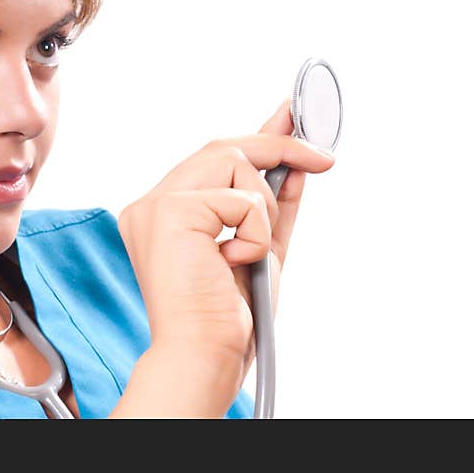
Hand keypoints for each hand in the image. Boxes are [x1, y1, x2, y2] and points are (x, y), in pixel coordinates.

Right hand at [117, 97, 335, 373]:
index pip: (212, 158)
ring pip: (233, 162)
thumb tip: (295, 161)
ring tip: (248, 252)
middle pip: (221, 148)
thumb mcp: (262, 247)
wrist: (204, 355)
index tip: (292, 117)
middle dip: (279, 147)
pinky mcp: (169, 212)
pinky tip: (233, 262)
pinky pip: (240, 199)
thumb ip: (274, 203)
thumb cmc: (226, 315)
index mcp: (165, 213)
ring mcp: (155, 205)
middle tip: (323, 158)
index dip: (258, 136)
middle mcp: (150, 204)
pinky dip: (255, 232)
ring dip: (263, 209)